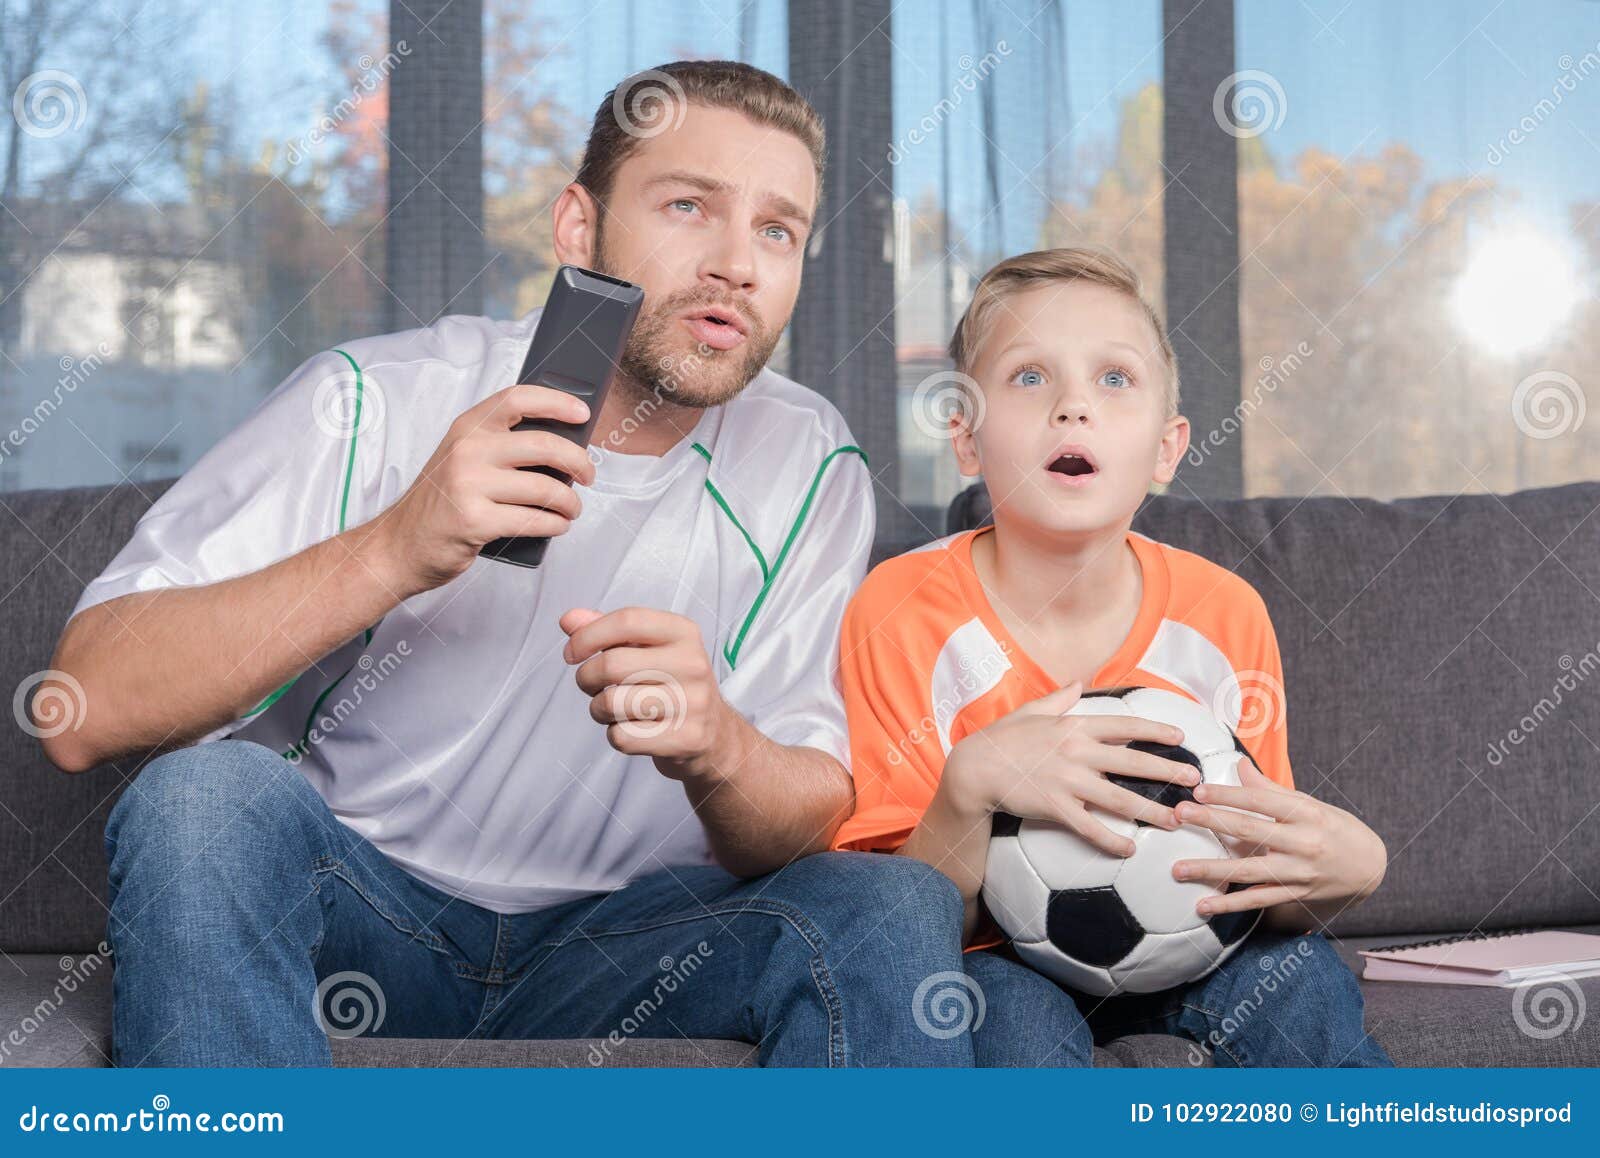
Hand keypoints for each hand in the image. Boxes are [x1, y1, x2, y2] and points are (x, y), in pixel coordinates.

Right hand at [374, 384, 596, 593]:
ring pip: (545, 488)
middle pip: (544, 445)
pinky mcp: (475, 520)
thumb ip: (499, 446)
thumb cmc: (440, 502)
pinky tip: (557, 525)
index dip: (556, 402)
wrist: (400, 545)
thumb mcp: (462, 459)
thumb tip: (562, 444)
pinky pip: (534, 520)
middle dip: (578, 461)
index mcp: (467, 427)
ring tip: (571, 509)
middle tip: (588, 475)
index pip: (518, 398)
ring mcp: (469, 485)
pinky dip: (555, 525)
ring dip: (570, 502)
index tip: (582, 413)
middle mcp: (468, 450)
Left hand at [560, 607, 733, 780]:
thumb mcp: (647, 649)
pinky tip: (631, 729)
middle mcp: (693, 664)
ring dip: (598, 709)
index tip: (571, 653)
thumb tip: (568, 620)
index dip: (588, 636)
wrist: (715, 735)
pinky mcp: (686, 739)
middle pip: (612, 664)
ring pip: (611, 703)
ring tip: (611, 709)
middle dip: (586, 678)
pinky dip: (615, 736)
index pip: (627, 621)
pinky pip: (623, 737)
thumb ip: (607, 631)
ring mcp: (693, 703)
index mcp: (684, 632)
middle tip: (591, 685)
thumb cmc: (671, 684)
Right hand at [942, 681, 1201, 856]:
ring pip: (1120, 798)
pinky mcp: (1055, 807)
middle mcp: (1077, 751)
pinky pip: (1090, 827)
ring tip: (1175, 820)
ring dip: (1151, 811)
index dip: (1155, 730)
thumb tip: (1078, 682)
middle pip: (1133, 762)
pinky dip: (1112, 840)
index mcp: (1074, 726)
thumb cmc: (1001, 739)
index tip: (1180, 736)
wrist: (974, 768)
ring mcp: (1067, 780)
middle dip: (1168, 771)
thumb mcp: (1030, 711)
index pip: (1124, 724)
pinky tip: (1131, 849)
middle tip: (1196, 782)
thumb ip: (1059, 699)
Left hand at [1170, 757, 1387, 917]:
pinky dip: (1230, 904)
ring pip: (1249, 871)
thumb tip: (1239, 765)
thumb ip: (1271, 788)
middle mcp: (1302, 843)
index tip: (1198, 791)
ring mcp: (1298, 872)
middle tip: (1178, 815)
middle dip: (1211, 822)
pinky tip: (1203, 905)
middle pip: (1249, 830)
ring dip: (1210, 870)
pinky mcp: (1294, 895)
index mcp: (1305, 813)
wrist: (1369, 867)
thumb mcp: (1310, 803)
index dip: (1228, 794)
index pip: (1260, 800)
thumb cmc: (1333, 828)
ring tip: (1178, 869)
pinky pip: (1257, 901)